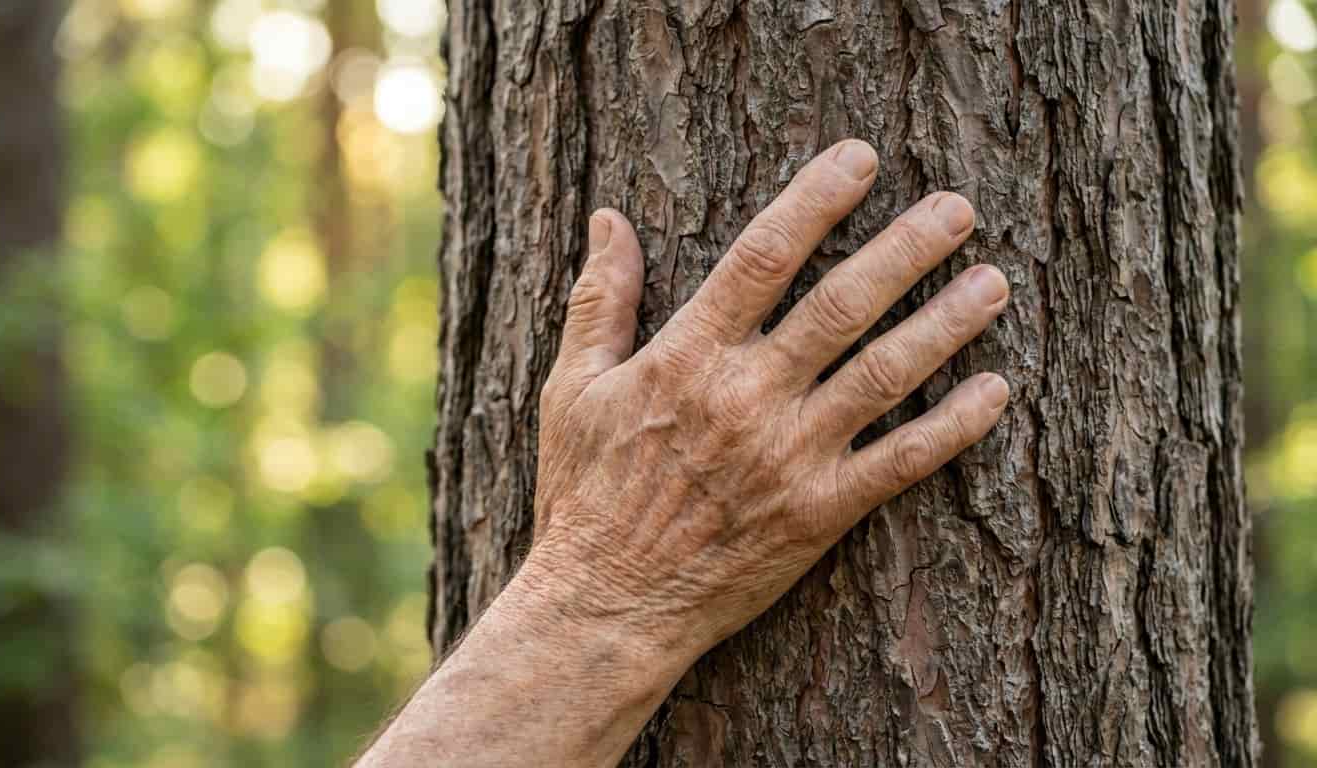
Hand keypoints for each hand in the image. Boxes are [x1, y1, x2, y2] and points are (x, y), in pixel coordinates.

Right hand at [528, 139, 1010, 666]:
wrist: (606, 606)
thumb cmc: (584, 495)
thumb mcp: (571, 389)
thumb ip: (599, 300)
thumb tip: (609, 219)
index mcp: (688, 356)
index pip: (764, 256)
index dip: (816, 199)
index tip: (861, 159)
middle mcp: (748, 396)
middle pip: (844, 303)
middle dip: (908, 247)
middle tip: (959, 208)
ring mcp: (790, 456)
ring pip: (886, 374)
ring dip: (947, 323)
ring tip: (995, 282)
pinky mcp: (819, 514)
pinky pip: (901, 462)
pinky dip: (954, 425)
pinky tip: (994, 389)